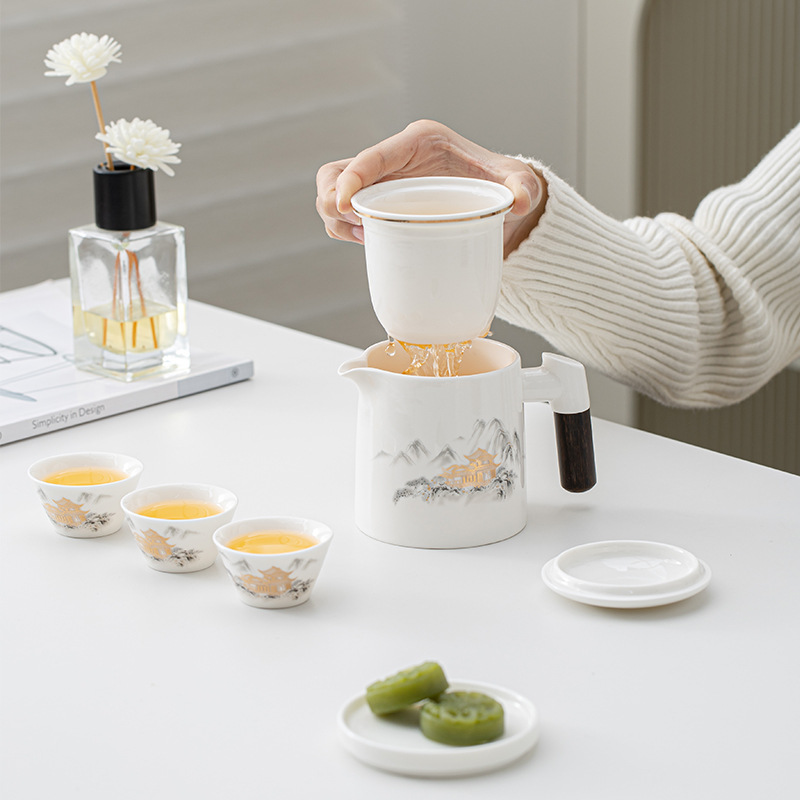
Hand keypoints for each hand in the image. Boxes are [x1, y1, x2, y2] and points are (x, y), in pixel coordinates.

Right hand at [315, 120, 546, 256]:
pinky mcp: (378, 204)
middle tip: (351, 225)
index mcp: (418, 143)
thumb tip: (521, 203)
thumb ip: (524, 186)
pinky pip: (344, 215)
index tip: (345, 205)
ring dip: (334, 218)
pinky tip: (366, 240)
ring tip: (361, 236)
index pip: (371, 156)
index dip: (350, 179)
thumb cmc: (500, 185)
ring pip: (331, 193)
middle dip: (332, 199)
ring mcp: (381, 183)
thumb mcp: (516, 182)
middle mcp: (393, 159)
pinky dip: (343, 229)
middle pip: (335, 172)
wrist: (495, 201)